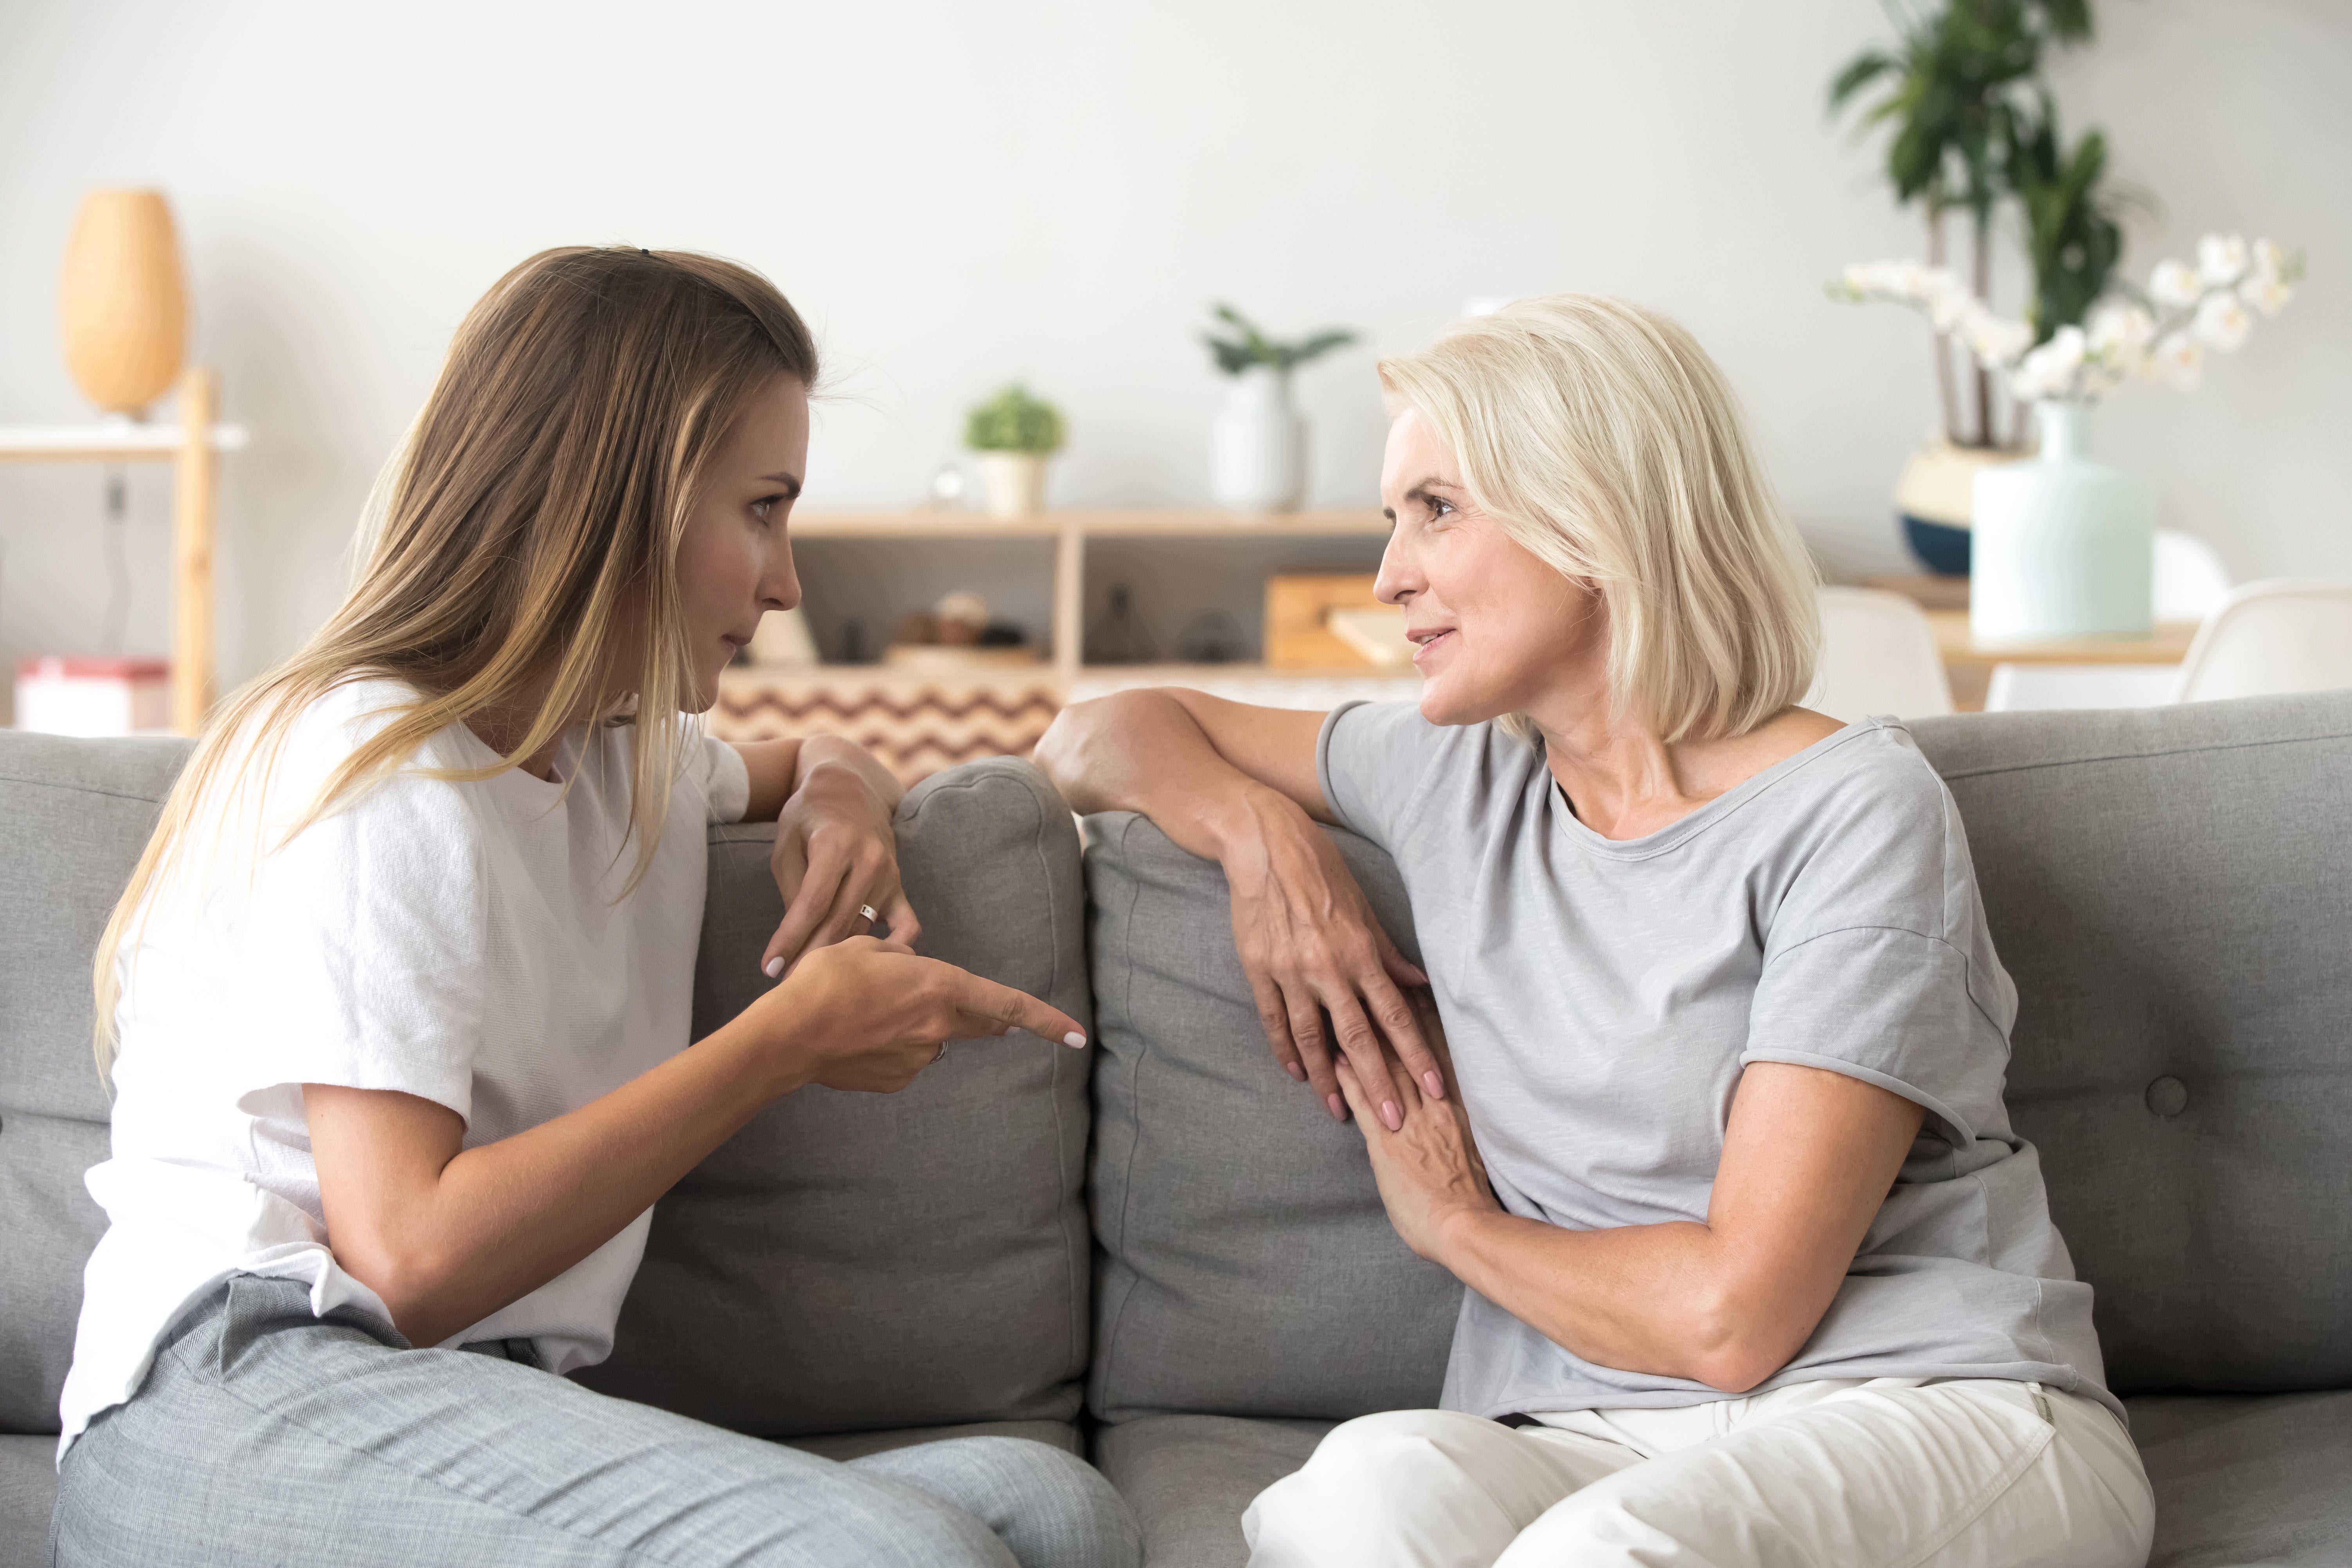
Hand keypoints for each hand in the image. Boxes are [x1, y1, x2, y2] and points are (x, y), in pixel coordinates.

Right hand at [752, 936, 1086, 1093]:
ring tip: (867, 1012)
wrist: (790, 1033)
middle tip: (980, 1013)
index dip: (1046, 1020)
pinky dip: (890, 1048)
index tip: (1078, 1036)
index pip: (1007, 1004)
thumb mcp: (868, 948)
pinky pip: (903, 1058)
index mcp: (939, 987)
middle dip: (987, 1020)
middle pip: (978, 1024)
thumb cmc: (828, 980)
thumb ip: (900, 957)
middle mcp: (937, 1026)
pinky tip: (858, 1037)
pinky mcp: (894, 1080)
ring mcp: (917, 1058)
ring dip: (915, 1026)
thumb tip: (909, 964)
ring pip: (931, 1038)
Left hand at [762, 755, 919, 977]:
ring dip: (838, 957)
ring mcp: (889, 874)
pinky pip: (907, 925)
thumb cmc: (809, 816)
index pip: (811, 904)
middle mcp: (869, 859)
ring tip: (813, 980)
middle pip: (838, 923)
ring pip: (863, 929)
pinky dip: (895, 948)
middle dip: (809, 957)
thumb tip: (797, 938)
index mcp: (836, 843)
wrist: (849, 788)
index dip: (789, 939)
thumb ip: (793, 889)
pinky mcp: (900, 885)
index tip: (769, 969)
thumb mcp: (787, 843)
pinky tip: (875, 967)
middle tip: (787, 984)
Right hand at [1220, 785, 1441, 1129]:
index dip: (1415, 1055)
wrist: (1265, 846)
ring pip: (1313, 1039)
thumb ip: (1389, 953)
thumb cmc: (1321, 872)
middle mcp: (1328, 969)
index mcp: (1361, 953)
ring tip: (1338, 1112)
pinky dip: (1286, 1050)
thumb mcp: (1363, 909)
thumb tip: (1419, 983)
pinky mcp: (1260, 972)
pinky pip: (1275, 1021)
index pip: (1396, 1015)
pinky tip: (1297, 1073)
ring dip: (1328, 1080)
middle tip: (1393, 1122)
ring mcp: (1291, 974)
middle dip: (1378, 1084)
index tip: (1433, 1088)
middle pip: (1358, 1038)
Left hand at [1333, 997, 1496, 1262]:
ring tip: (1343, 1007)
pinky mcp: (1385, 1145)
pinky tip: (1332, 1060)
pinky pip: (1364, 1103)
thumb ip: (1462, 1120)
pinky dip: (1347, 1079)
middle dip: (1388, 1015)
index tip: (1412, 988)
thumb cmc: (1472, 1196)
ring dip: (1362, 1039)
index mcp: (1456, 1107)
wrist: (1464, 1226)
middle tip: (1371, 979)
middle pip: (1407, 1051)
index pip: (1438, 1053)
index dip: (1424, 1019)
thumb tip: (1455, 1101)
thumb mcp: (1474, 1149)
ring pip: (1383, 1069)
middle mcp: (1433, 1107)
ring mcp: (1408, 1123)